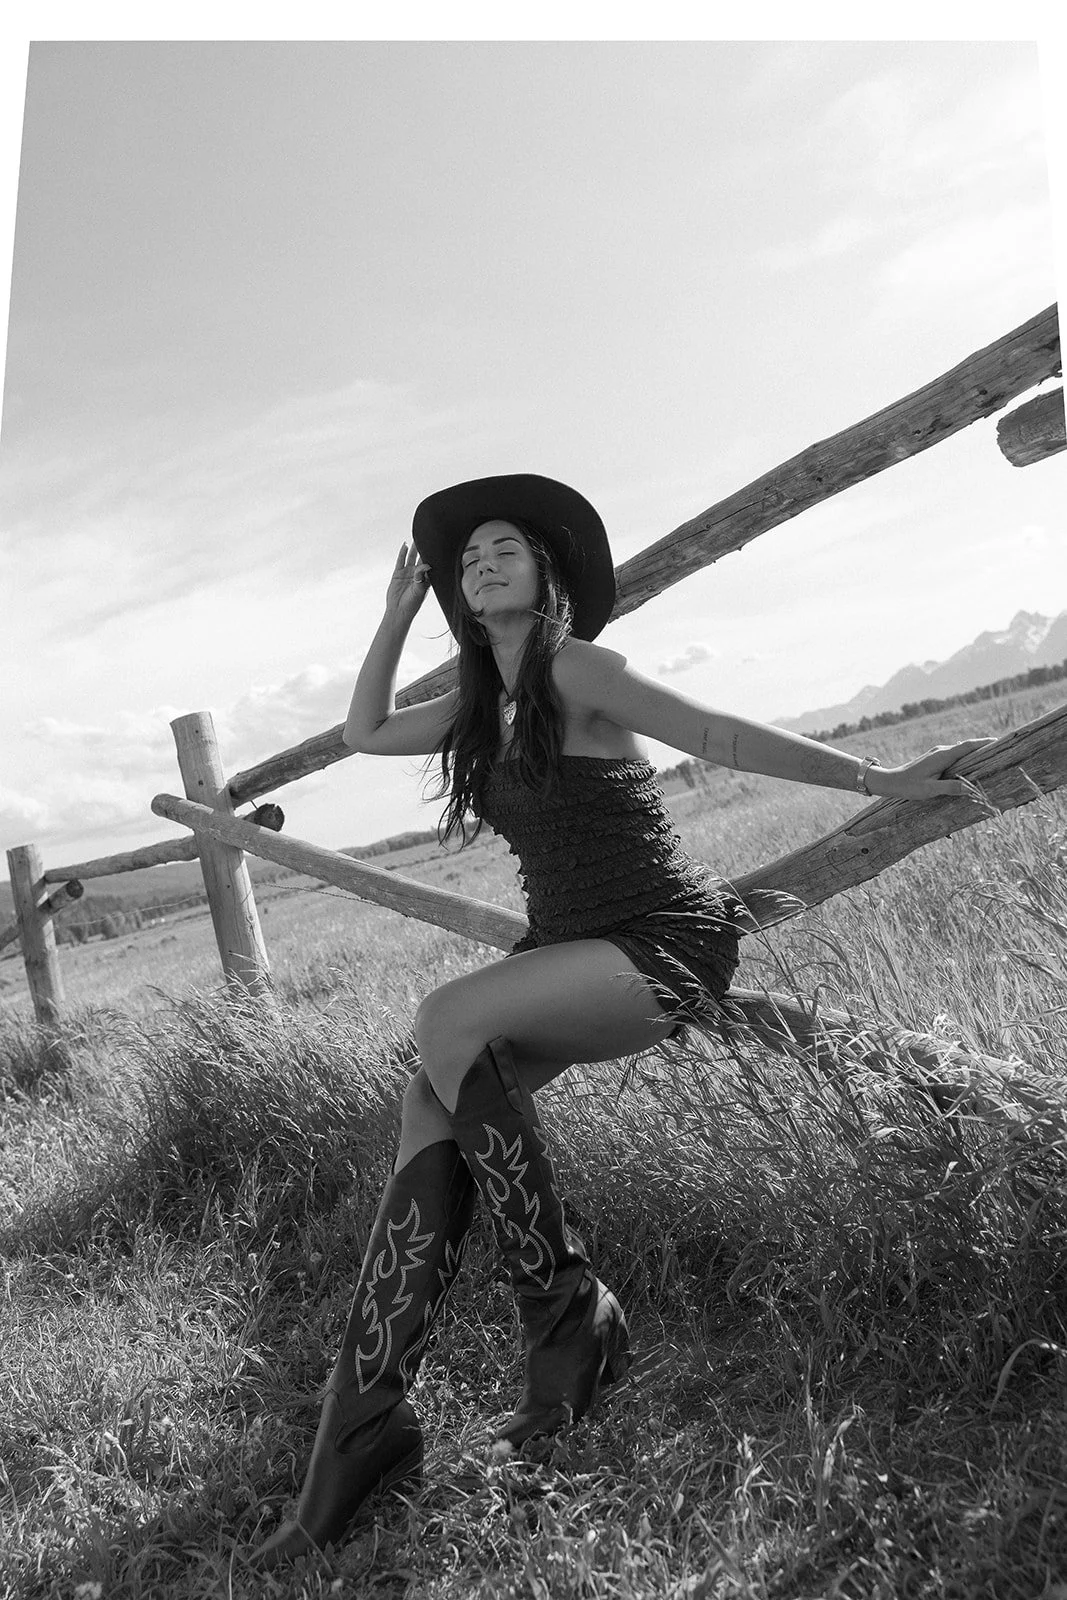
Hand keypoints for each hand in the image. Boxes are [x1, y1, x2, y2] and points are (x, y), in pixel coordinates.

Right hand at [385, 542, 431, 625]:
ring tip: (417, 537)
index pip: (431, 564)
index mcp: (426, 579)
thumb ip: (422, 577)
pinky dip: (402, 553)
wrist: (399, 611)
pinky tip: (405, 545)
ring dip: (414, 549)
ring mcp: (407, 573)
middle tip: (429, 537)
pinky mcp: (398, 574)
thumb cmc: (412, 604)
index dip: (433, 555)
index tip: (438, 545)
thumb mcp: (419, 590)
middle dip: (425, 549)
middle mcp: (417, 575)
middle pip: (422, 558)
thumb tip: (427, 564)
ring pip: (412, 557)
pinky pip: (400, 561)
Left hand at [868, 738, 996, 800]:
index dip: (984, 743)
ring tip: (992, 756)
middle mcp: (941, 751)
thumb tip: (971, 789)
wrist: (890, 781)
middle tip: (1002, 749)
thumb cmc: (909, 786)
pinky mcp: (935, 758)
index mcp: (943, 756)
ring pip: (961, 750)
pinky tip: (972, 764)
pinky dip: (966, 756)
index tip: (999, 741)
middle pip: (967, 746)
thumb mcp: (930, 790)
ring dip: (975, 752)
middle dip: (984, 747)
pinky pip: (955, 755)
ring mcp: (937, 753)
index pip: (968, 746)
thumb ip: (950, 788)